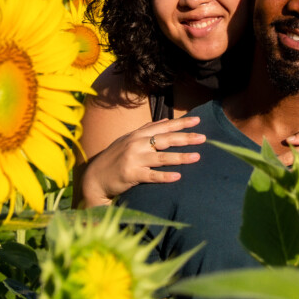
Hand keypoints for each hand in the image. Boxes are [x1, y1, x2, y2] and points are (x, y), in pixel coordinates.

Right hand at [79, 115, 204, 205]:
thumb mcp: (128, 140)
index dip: (181, 123)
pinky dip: (165, 176)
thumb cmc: (114, 158)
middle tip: (203, 138)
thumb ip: (147, 130)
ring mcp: (133, 159)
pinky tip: (177, 176)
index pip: (163, 127)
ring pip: (161, 157)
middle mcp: (136, 144)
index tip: (198, 121)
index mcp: (137, 135)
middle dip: (185, 138)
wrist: (95, 178)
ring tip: (196, 157)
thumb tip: (166, 120)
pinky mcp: (131, 175)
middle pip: (165, 139)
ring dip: (180, 157)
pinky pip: (151, 176)